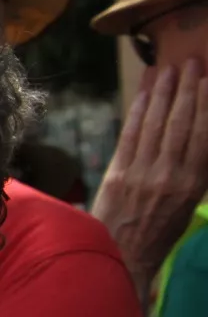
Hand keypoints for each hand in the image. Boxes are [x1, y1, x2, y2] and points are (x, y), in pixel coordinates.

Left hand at [92, 61, 207, 301]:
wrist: (122, 253)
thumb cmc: (160, 229)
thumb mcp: (188, 204)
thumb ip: (195, 171)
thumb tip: (200, 134)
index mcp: (192, 184)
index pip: (202, 136)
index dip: (206, 105)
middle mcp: (169, 175)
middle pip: (180, 124)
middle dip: (186, 90)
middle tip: (191, 63)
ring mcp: (141, 172)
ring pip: (154, 124)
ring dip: (161, 93)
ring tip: (168, 69)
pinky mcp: (118, 172)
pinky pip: (130, 133)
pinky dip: (137, 109)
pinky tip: (143, 91)